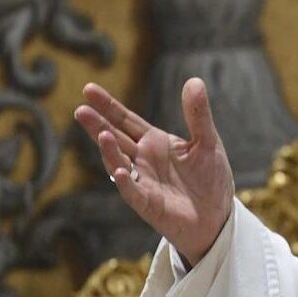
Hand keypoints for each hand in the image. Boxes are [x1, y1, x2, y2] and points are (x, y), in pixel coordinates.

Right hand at [74, 78, 233, 265]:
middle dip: (98, 125)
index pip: (126, 120)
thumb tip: (194, 81)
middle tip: (81, 110)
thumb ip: (198, 114)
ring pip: (119, 163)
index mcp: (155, 142)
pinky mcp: (148, 204)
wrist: (217, 215)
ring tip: (102, 134)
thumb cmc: (210, 177)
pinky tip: (122, 170)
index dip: (108, 106)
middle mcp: (143, 160)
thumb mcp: (207, 141)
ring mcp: (143, 181)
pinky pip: (133, 192)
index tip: (88, 89)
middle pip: (116, 139)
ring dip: (109, 151)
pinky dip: (126, 182)